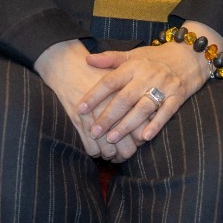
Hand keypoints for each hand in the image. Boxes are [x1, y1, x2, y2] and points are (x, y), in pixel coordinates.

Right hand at [34, 41, 136, 161]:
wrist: (70, 67)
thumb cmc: (97, 73)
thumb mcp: (121, 79)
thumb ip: (137, 96)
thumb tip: (153, 114)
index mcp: (126, 101)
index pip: (140, 131)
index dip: (140, 139)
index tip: (138, 139)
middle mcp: (112, 113)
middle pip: (127, 147)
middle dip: (127, 152)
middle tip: (126, 151)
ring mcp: (95, 120)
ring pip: (109, 152)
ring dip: (112, 155)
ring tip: (112, 153)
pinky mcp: (80, 125)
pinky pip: (91, 150)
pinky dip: (96, 153)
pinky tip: (98, 149)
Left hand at [79, 41, 205, 145]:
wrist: (189, 55)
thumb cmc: (156, 58)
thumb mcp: (133, 54)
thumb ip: (110, 58)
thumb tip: (87, 60)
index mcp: (134, 65)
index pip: (110, 81)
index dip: (94, 95)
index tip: (80, 109)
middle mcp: (147, 76)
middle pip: (124, 98)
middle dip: (107, 116)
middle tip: (93, 131)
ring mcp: (163, 86)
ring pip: (143, 108)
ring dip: (127, 125)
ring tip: (112, 138)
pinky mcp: (178, 96)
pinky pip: (166, 112)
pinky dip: (156, 125)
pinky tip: (145, 138)